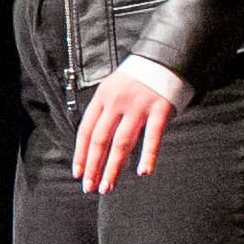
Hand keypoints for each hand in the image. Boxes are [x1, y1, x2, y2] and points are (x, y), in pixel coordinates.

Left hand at [68, 63, 185, 195]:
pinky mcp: (160, 109)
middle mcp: (117, 102)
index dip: (80, 154)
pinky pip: (153, 136)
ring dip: (113, 168)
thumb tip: (99, 146)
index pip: (86, 130)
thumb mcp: (113, 88)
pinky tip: (143, 172)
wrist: (164, 56)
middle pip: (100, 140)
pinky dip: (148, 155)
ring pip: (122, 142)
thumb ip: (106, 113)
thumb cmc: (138, 77)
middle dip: (94, 167)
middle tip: (90, 188)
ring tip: (107, 186)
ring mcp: (138, 106)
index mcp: (102, 97)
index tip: (78, 174)